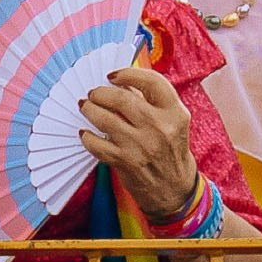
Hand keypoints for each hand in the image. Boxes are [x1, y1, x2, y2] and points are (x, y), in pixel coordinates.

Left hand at [81, 66, 199, 219]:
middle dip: (101, 92)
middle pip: (121, 98)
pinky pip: (97, 144)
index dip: (129, 73)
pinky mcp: (126, 162)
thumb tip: (119, 82)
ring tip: (86, 107)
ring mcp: (142, 146)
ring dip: (89, 110)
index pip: (152, 82)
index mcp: (175, 113)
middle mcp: (160, 128)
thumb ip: (151, 102)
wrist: (174, 188)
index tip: (113, 75)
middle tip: (93, 93)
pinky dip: (87, 137)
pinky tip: (86, 133)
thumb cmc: (169, 149)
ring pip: (105, 119)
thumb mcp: (172, 122)